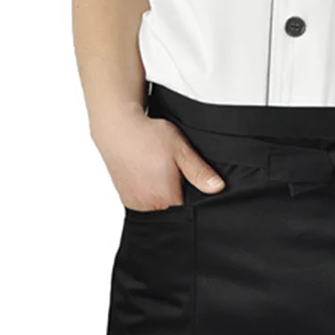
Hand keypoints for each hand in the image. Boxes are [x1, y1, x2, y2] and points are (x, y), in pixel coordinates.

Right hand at [92, 103, 224, 211]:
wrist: (117, 128)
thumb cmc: (148, 136)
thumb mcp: (181, 150)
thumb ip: (199, 172)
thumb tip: (217, 187)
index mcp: (167, 196)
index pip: (189, 206)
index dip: (191, 190)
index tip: (185, 176)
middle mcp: (150, 204)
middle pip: (173, 206)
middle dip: (176, 191)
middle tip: (170, 168)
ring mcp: (136, 203)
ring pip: (158, 204)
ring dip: (160, 192)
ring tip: (157, 169)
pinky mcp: (126, 199)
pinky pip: (143, 201)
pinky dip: (147, 191)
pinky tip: (147, 174)